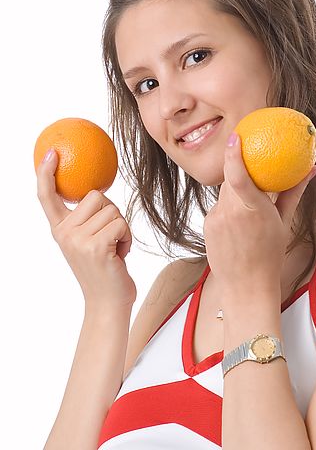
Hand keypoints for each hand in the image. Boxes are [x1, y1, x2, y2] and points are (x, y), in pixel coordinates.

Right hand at [36, 149, 136, 309]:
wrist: (107, 304)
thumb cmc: (104, 270)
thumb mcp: (88, 242)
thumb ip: (87, 220)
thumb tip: (99, 193)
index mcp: (60, 230)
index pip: (48, 197)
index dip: (46, 173)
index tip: (51, 153)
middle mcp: (63, 233)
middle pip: (97, 196)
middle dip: (111, 213)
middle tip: (109, 239)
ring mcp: (77, 240)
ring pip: (112, 209)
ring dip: (122, 228)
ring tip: (114, 249)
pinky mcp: (95, 246)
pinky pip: (121, 223)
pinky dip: (127, 237)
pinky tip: (120, 255)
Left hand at [203, 133, 315, 298]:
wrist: (245, 288)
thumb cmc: (270, 255)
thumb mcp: (285, 222)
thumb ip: (294, 192)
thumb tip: (313, 168)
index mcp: (252, 211)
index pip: (238, 177)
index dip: (234, 154)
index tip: (235, 136)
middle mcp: (230, 213)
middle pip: (231, 178)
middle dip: (240, 168)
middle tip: (251, 157)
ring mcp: (215, 219)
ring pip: (225, 192)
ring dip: (237, 190)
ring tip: (250, 202)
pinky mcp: (207, 224)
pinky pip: (219, 206)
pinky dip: (230, 206)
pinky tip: (239, 224)